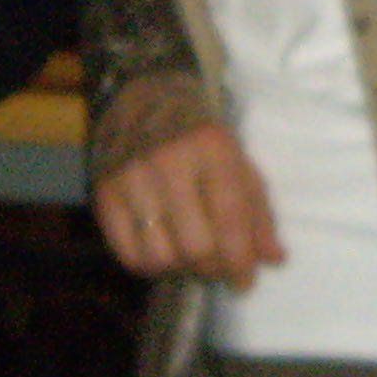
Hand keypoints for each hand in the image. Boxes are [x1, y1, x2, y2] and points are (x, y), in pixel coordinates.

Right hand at [89, 70, 283, 288]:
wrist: (144, 96)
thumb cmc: (200, 134)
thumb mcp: (239, 161)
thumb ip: (258, 211)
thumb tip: (274, 260)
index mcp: (212, 149)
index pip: (229, 220)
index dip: (240, 261)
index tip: (244, 280)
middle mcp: (169, 163)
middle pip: (195, 247)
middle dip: (213, 269)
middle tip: (217, 267)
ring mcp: (130, 178)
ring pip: (159, 257)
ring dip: (180, 270)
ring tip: (189, 257)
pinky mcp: (103, 193)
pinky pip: (128, 255)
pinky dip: (149, 266)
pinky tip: (162, 251)